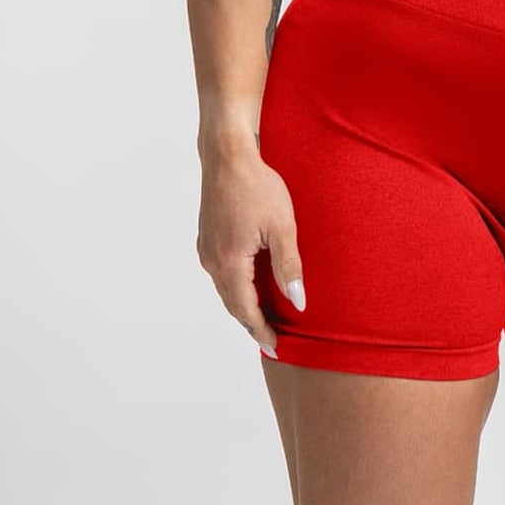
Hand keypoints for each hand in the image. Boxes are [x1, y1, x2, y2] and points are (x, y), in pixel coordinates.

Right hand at [198, 149, 306, 357]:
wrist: (228, 156)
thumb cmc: (257, 186)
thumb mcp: (282, 227)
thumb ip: (289, 267)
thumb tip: (297, 302)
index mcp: (229, 262)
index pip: (246, 310)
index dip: (262, 331)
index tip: (276, 348)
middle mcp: (212, 260)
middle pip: (233, 304)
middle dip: (252, 325)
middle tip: (272, 342)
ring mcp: (207, 249)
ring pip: (225, 290)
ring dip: (243, 307)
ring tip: (264, 321)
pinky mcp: (208, 238)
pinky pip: (221, 274)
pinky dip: (236, 288)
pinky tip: (250, 288)